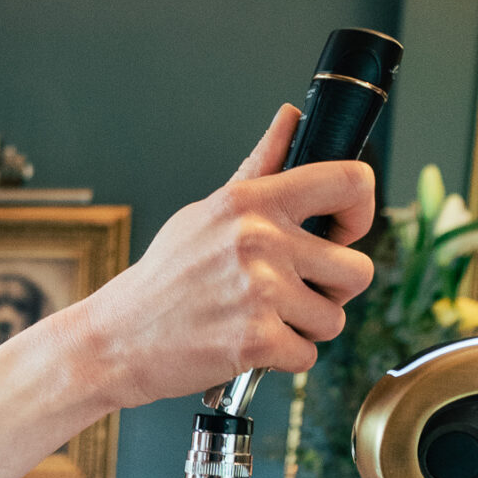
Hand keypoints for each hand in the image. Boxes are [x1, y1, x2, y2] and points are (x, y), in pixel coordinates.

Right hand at [0, 106, 374, 477]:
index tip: (344, 232)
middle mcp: (260, 240)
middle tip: (293, 293)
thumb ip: (260, 167)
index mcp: (252, 202)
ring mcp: (260, 292)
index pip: (350, 182)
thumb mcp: (207, 212)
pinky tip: (249, 345)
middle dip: (333, 290)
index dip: (362, 211)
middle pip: (358, 269)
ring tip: (260, 319)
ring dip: (305, 328)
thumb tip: (291, 118)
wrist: (115, 339)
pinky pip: (308, 356)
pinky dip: (283, 359)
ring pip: (334, 318)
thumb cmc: (164, 278)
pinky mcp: (256, 341)